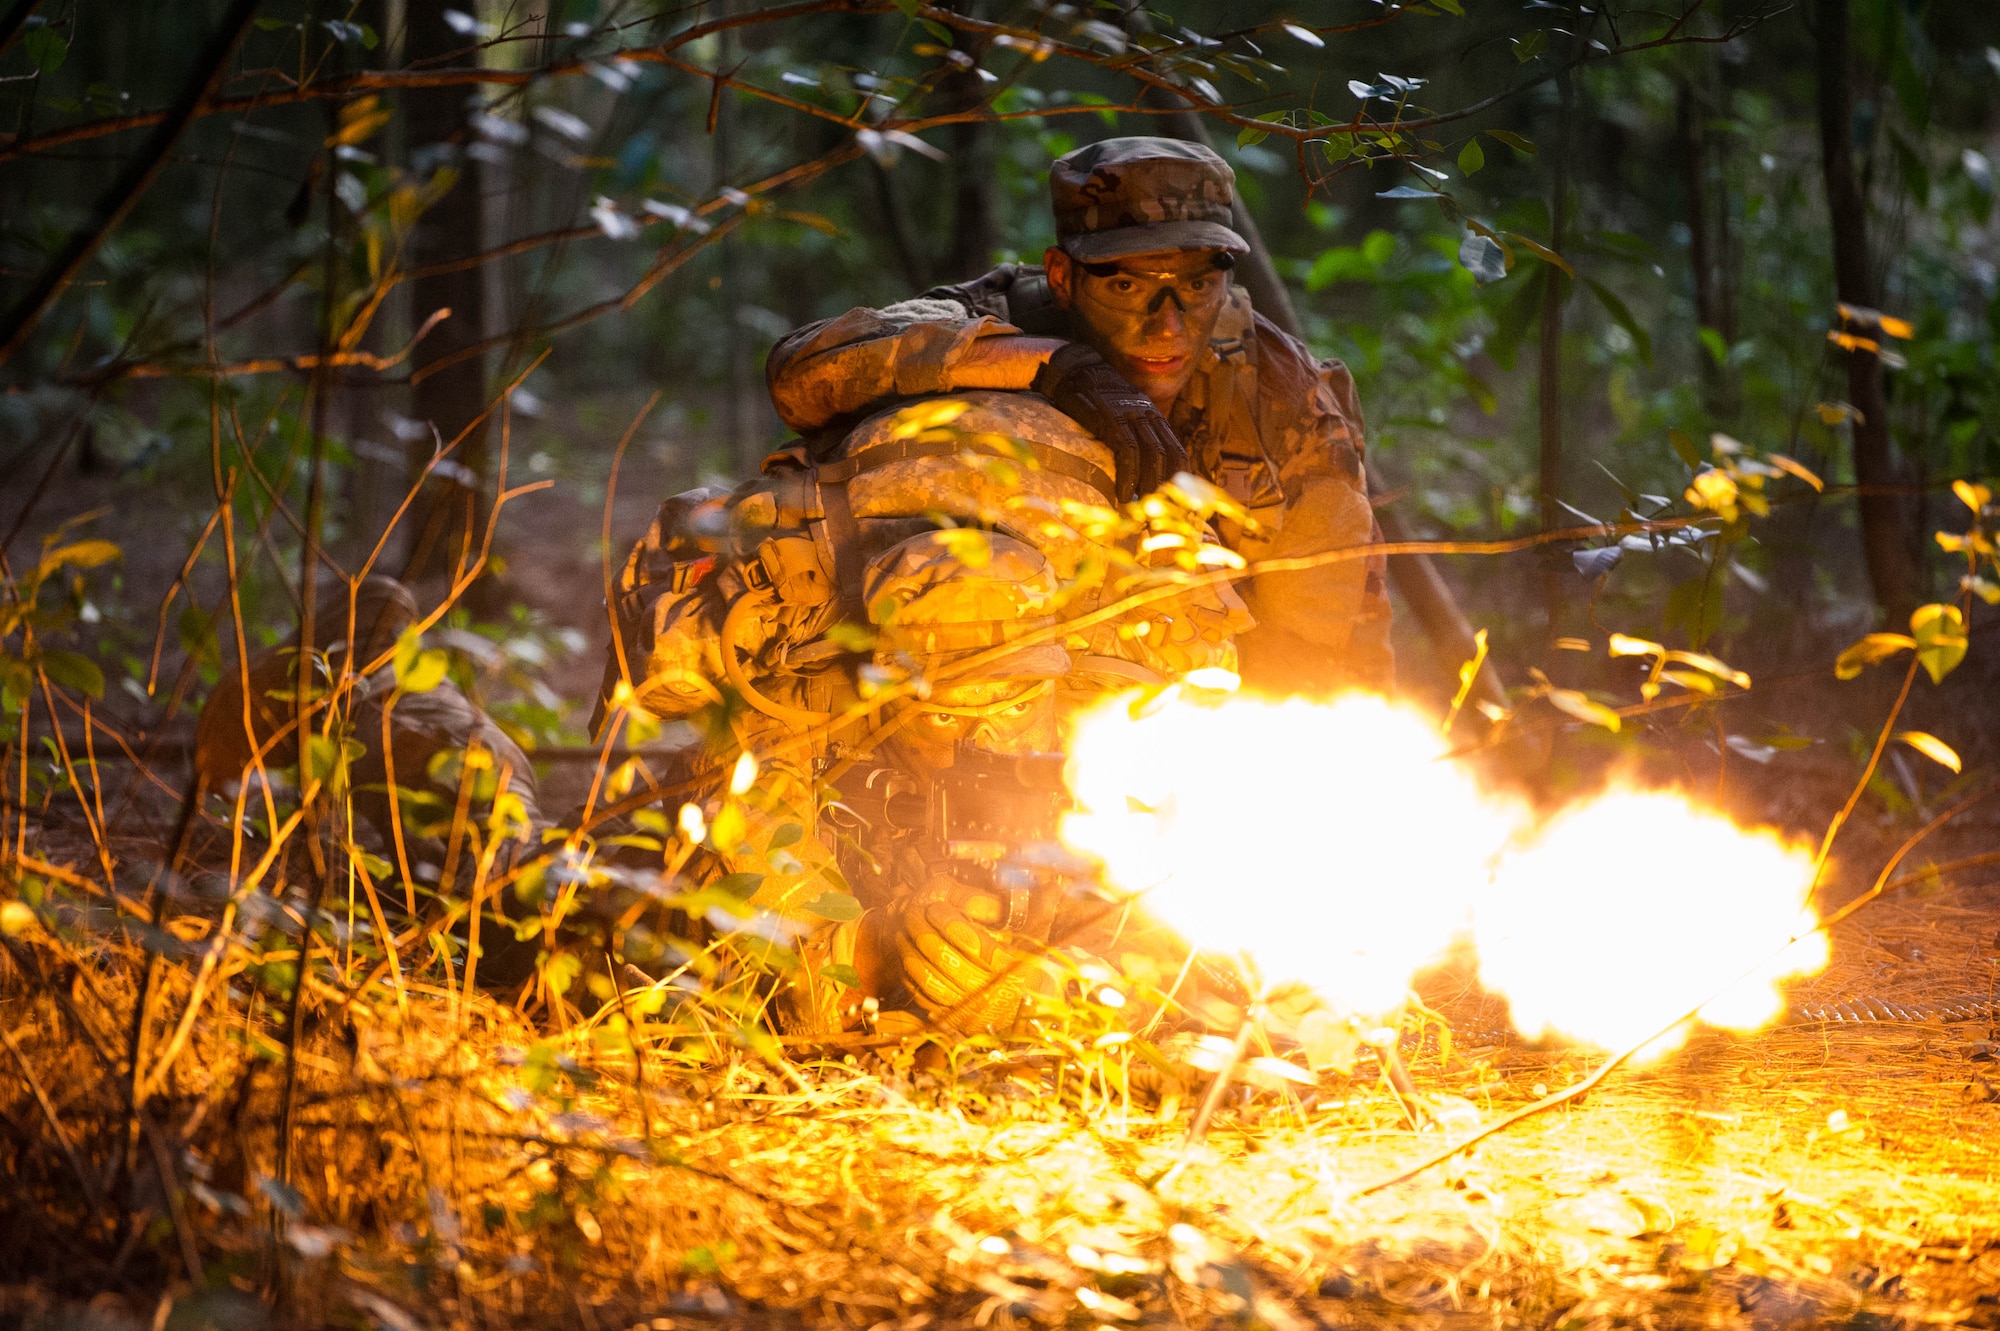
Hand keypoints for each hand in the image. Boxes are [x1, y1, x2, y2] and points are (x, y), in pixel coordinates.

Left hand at [891, 878, 1028, 1034]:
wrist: (1024, 1016)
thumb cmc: (1028, 973)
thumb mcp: (1037, 942)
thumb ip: (1041, 912)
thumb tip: (1053, 886)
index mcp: (1007, 970)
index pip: (971, 942)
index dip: (948, 922)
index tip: (936, 907)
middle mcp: (986, 991)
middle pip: (944, 957)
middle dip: (923, 931)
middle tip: (913, 912)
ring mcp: (965, 1008)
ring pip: (929, 977)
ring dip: (911, 951)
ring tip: (904, 931)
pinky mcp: (950, 1018)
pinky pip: (922, 995)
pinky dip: (910, 974)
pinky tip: (906, 955)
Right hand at [1032, 342, 1187, 502]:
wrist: (1071, 366)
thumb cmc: (1092, 395)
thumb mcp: (1121, 410)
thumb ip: (1133, 432)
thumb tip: (1138, 466)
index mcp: (1152, 415)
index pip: (1176, 451)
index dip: (1178, 480)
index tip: (1174, 504)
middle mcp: (1146, 414)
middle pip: (1168, 456)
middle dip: (1166, 489)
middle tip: (1157, 515)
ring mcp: (1129, 414)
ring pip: (1152, 455)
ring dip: (1149, 487)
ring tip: (1141, 510)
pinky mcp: (1109, 417)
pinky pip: (1127, 450)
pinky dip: (1129, 475)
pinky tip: (1123, 493)